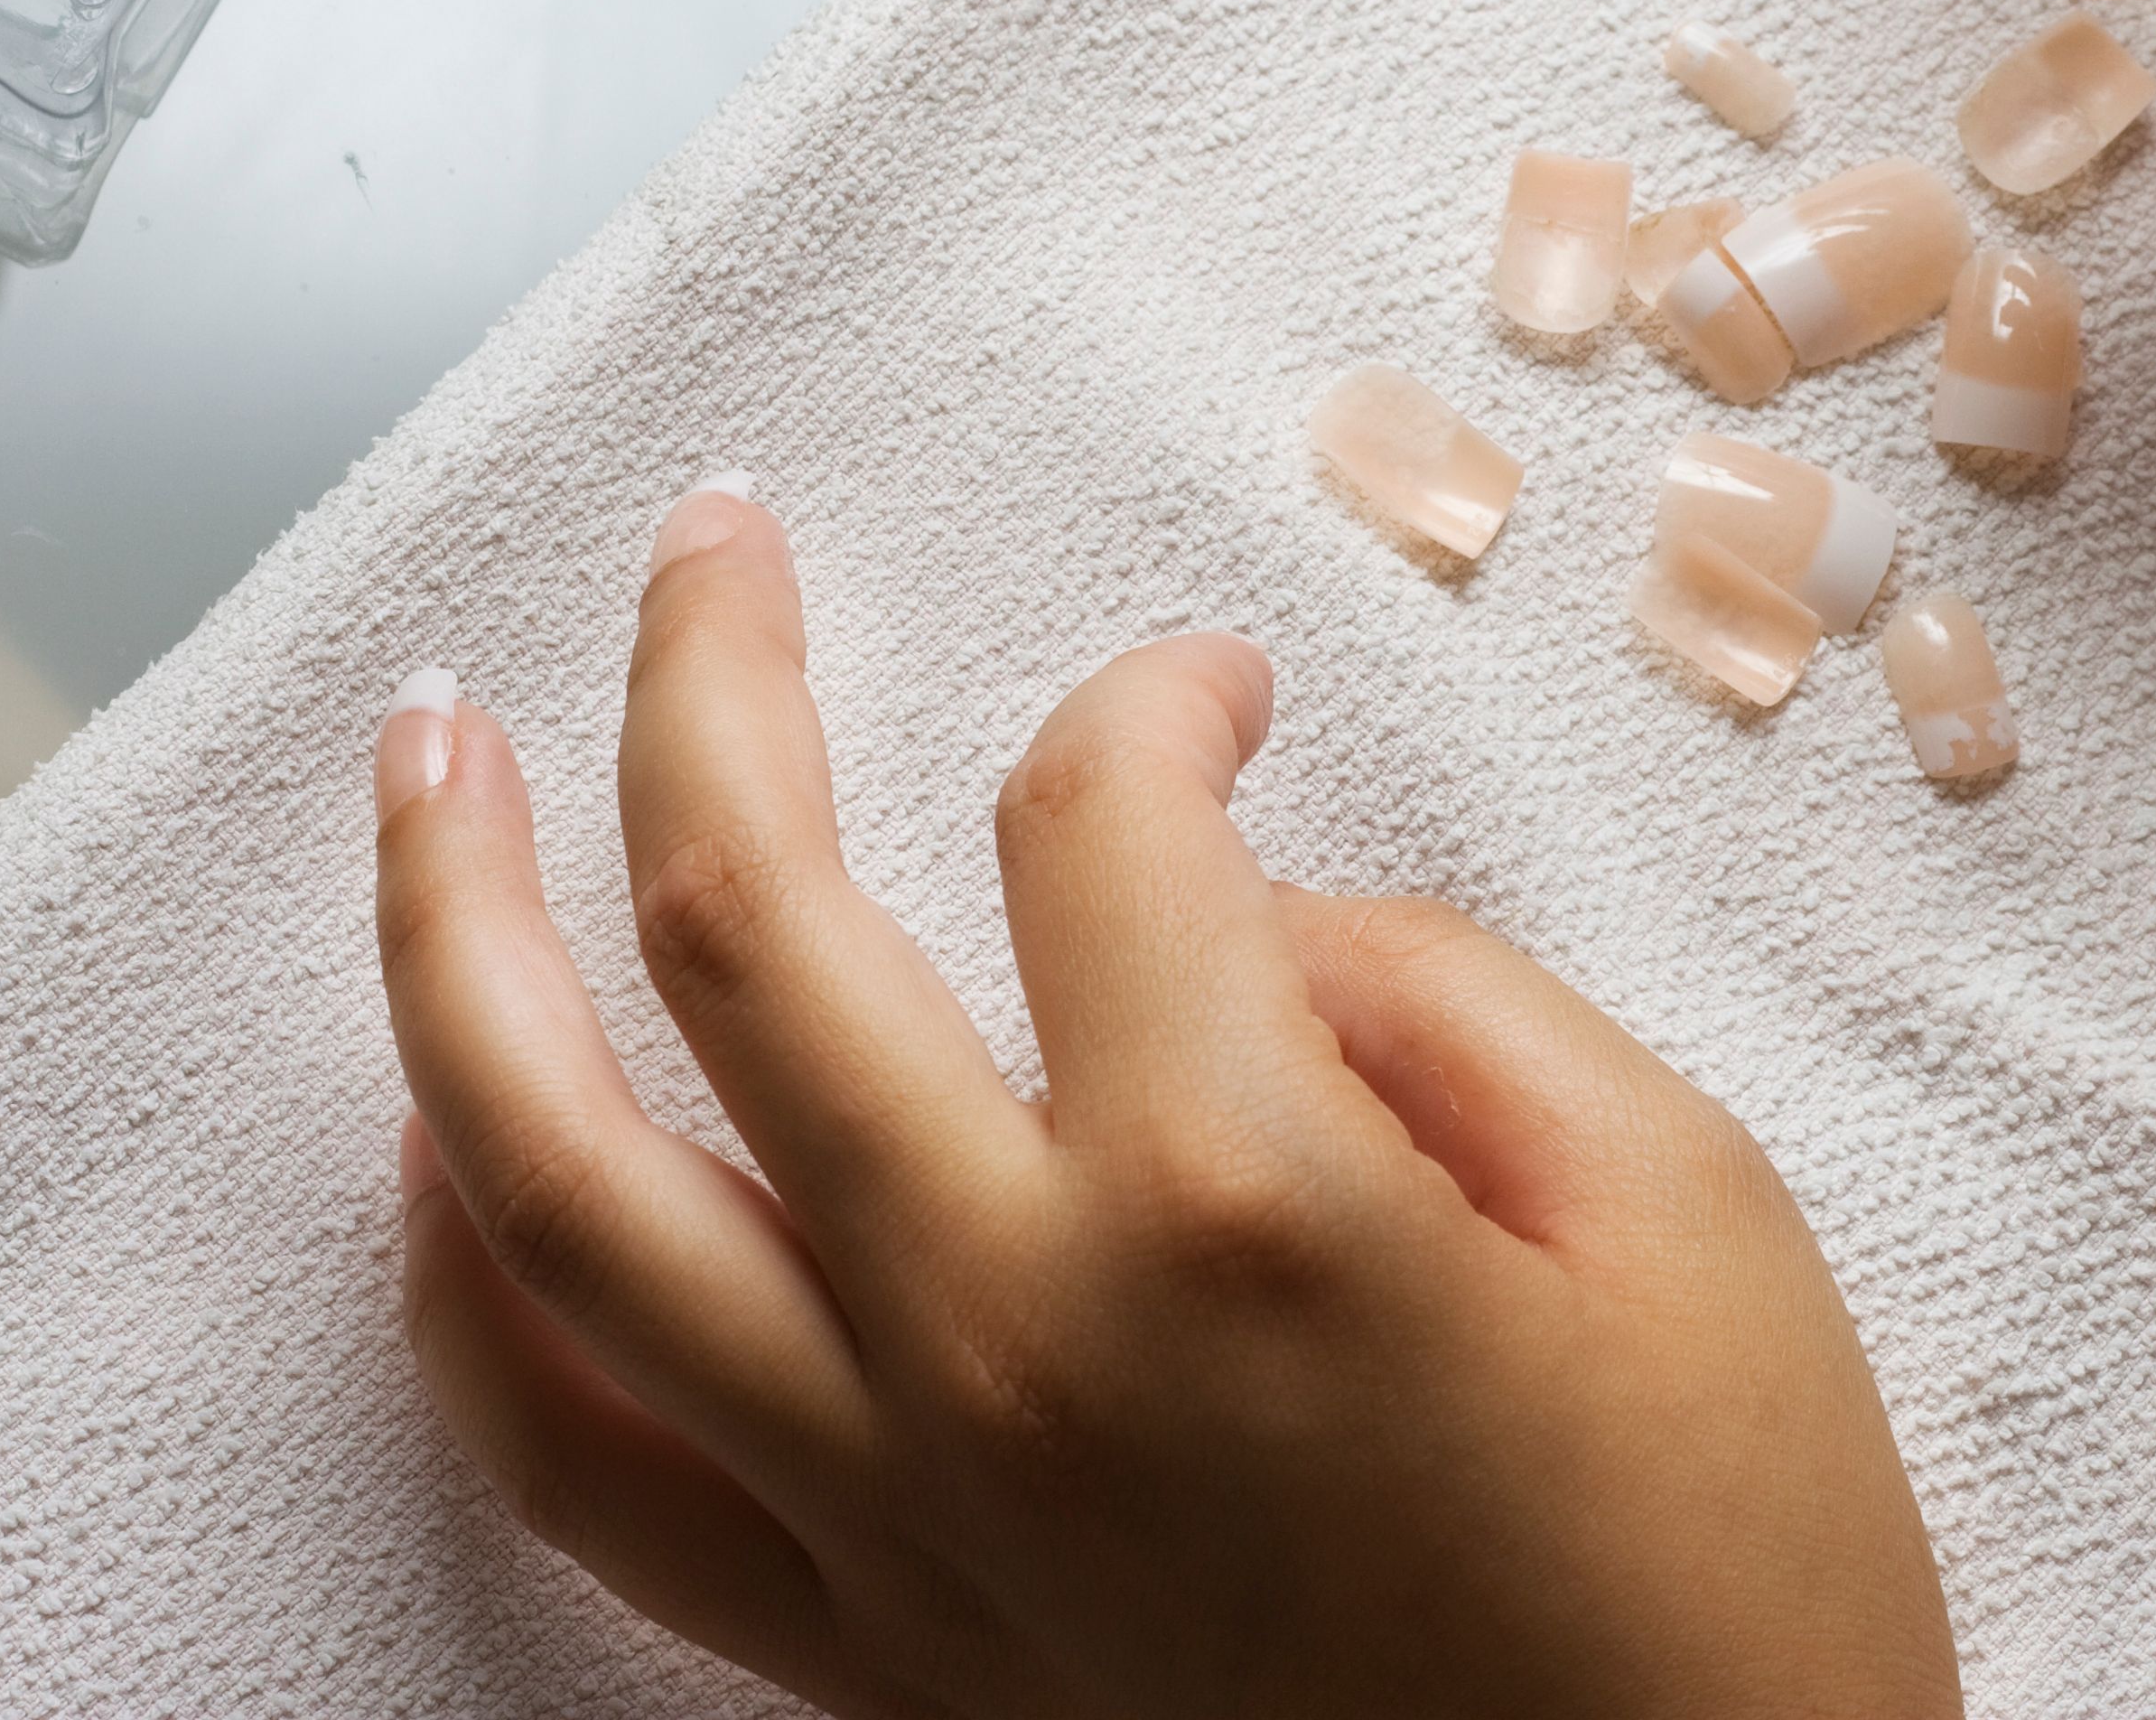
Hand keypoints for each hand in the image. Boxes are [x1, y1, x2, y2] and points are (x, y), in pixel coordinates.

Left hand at [373, 483, 1960, 1717]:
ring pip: (559, 1181)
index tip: (1217, 698)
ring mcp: (904, 1501)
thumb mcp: (1675, 1192)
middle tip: (711, 545)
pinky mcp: (870, 1638)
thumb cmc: (1728, 1562)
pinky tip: (431, 1161)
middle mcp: (1014, 1335)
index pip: (1096, 825)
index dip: (1157, 703)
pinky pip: (578, 1462)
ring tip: (427, 766)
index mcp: (1238, 1198)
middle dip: (706, 680)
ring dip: (455, 935)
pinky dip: (464, 1298)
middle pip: (747, 924)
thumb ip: (1427, 986)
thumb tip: (1227, 914)